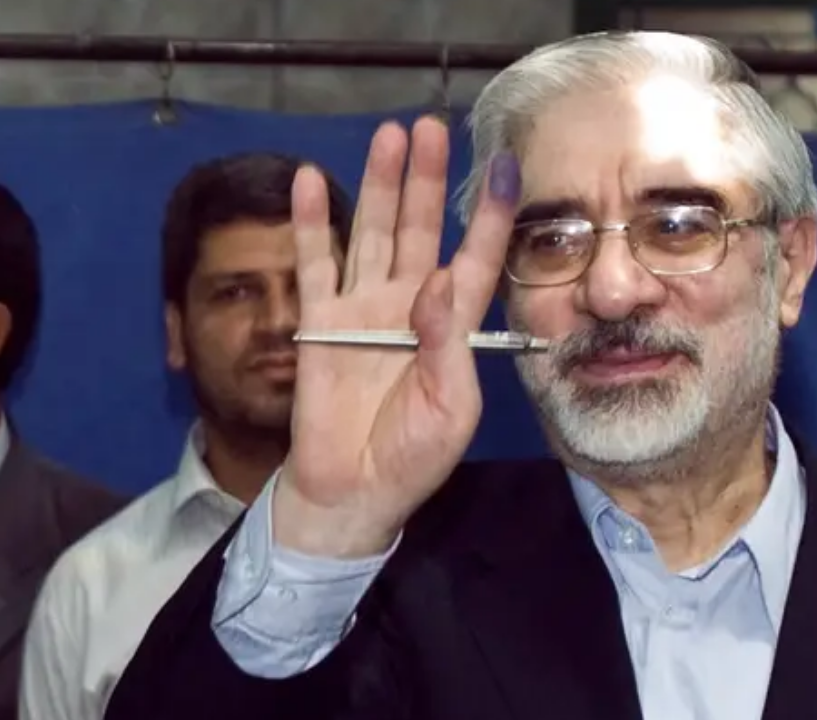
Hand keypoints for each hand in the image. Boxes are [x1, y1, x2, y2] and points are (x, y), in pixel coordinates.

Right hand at [275, 114, 519, 557]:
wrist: (354, 494)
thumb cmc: (413, 458)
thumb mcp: (451, 408)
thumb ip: (448, 344)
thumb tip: (437, 281)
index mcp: (453, 327)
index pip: (477, 258)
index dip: (491, 215)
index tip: (504, 167)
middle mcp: (409, 307)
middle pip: (422, 230)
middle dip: (427, 180)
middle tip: (430, 128)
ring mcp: (363, 310)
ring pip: (374, 235)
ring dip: (381, 186)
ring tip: (388, 136)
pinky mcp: (320, 324)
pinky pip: (316, 265)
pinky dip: (313, 223)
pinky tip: (312, 180)